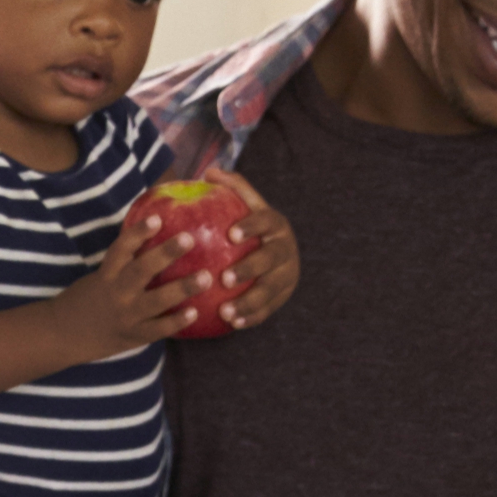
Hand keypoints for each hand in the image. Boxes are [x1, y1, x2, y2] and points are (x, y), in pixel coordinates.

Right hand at [49, 196, 220, 353]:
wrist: (64, 335)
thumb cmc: (86, 301)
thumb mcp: (100, 276)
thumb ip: (124, 263)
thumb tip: (156, 236)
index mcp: (106, 275)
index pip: (121, 249)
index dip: (137, 233)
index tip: (157, 219)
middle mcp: (117, 293)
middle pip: (142, 270)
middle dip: (166, 254)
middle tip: (189, 239)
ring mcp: (126, 316)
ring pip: (156, 300)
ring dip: (182, 288)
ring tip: (206, 277)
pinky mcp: (134, 336)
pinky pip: (158, 329)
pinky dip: (176, 322)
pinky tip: (195, 313)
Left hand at [202, 170, 301, 331]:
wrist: (280, 255)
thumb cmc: (252, 227)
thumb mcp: (247, 206)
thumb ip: (233, 189)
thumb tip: (210, 173)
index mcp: (275, 224)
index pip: (266, 221)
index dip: (251, 226)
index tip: (231, 234)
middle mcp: (285, 248)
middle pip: (270, 259)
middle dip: (250, 268)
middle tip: (225, 278)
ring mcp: (287, 274)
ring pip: (271, 289)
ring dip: (249, 301)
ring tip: (226, 311)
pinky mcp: (283, 296)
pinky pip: (268, 309)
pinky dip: (252, 317)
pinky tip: (232, 324)